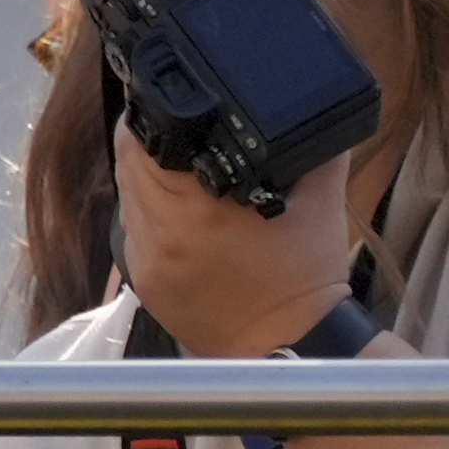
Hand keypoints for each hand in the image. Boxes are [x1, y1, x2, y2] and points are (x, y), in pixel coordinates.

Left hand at [110, 123, 356, 358]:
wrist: (294, 345)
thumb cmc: (306, 276)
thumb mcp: (321, 196)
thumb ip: (313, 144)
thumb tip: (301, 103)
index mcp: (201, 206)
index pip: (141, 139)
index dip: (148, 112)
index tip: (169, 106)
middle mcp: (164, 231)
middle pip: (128, 161)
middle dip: (147, 139)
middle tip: (176, 132)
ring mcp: (149, 259)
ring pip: (127, 193)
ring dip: (144, 173)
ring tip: (178, 168)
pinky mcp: (146, 281)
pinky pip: (133, 228)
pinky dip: (148, 210)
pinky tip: (178, 210)